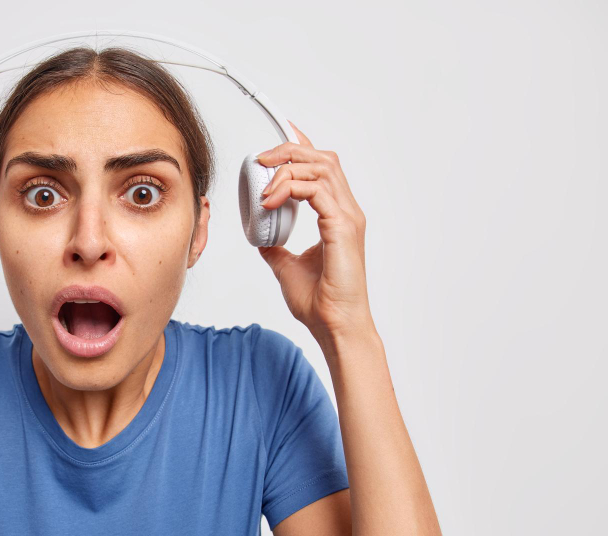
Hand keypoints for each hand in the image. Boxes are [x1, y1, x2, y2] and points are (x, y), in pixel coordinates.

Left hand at [256, 121, 374, 341]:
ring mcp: (347, 217)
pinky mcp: (342, 227)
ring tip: (263, 184)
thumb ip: (275, 248)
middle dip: (289, 151)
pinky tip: (270, 202)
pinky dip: (290, 188)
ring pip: (321, 167)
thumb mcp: (287, 267)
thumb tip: (260, 237)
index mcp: (338, 216)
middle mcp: (346, 211)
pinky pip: (316, 190)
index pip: (323, 167)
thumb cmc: (320, 302)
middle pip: (322, 159)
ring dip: (287, 168)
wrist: (334, 325)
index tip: (279, 137)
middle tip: (260, 159)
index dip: (302, 146)